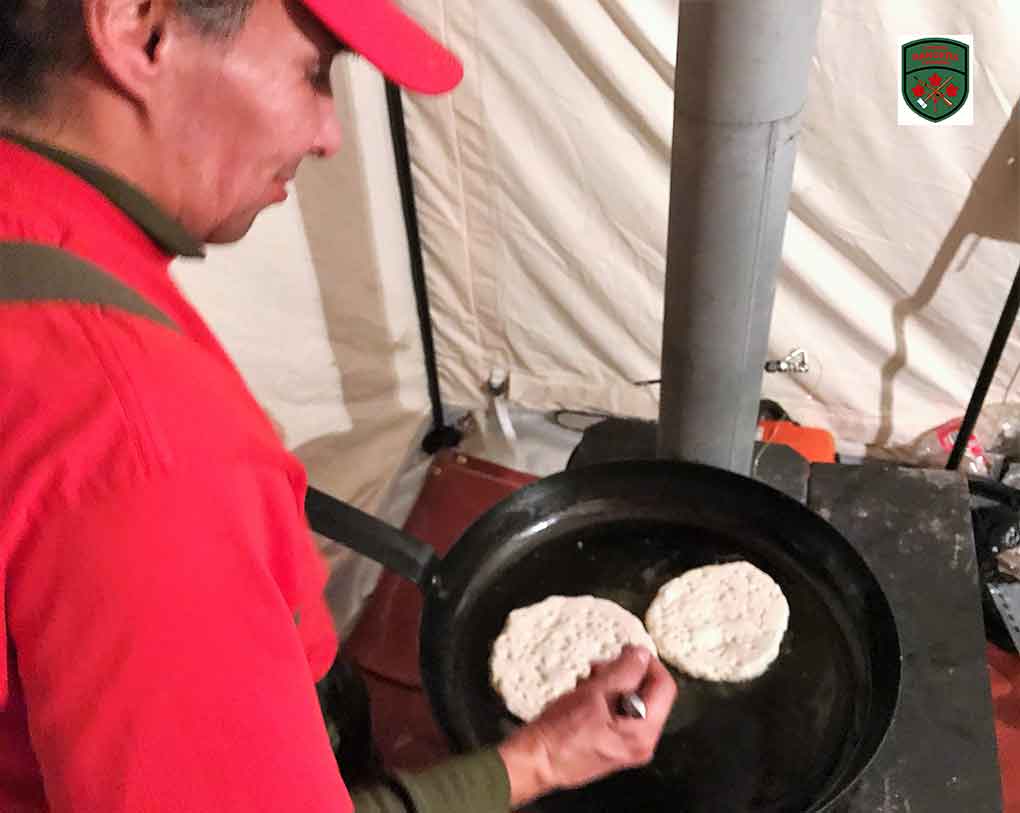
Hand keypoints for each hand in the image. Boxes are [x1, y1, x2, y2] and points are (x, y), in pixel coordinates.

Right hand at [497, 645, 675, 805]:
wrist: (536, 761)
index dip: (647, 662)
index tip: (627, 650)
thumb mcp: (594, 693)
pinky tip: (583, 696)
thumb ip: (624, 671)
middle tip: (598, 667)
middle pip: (649, 694)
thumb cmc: (561, 731)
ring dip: (611, 684)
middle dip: (625, 674)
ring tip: (586, 682)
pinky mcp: (614, 744)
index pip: (664, 686)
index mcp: (642, 731)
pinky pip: (619, 713)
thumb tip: (642, 654)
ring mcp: (628, 745)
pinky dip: (605, 699)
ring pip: (632, 701)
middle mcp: (641, 742)